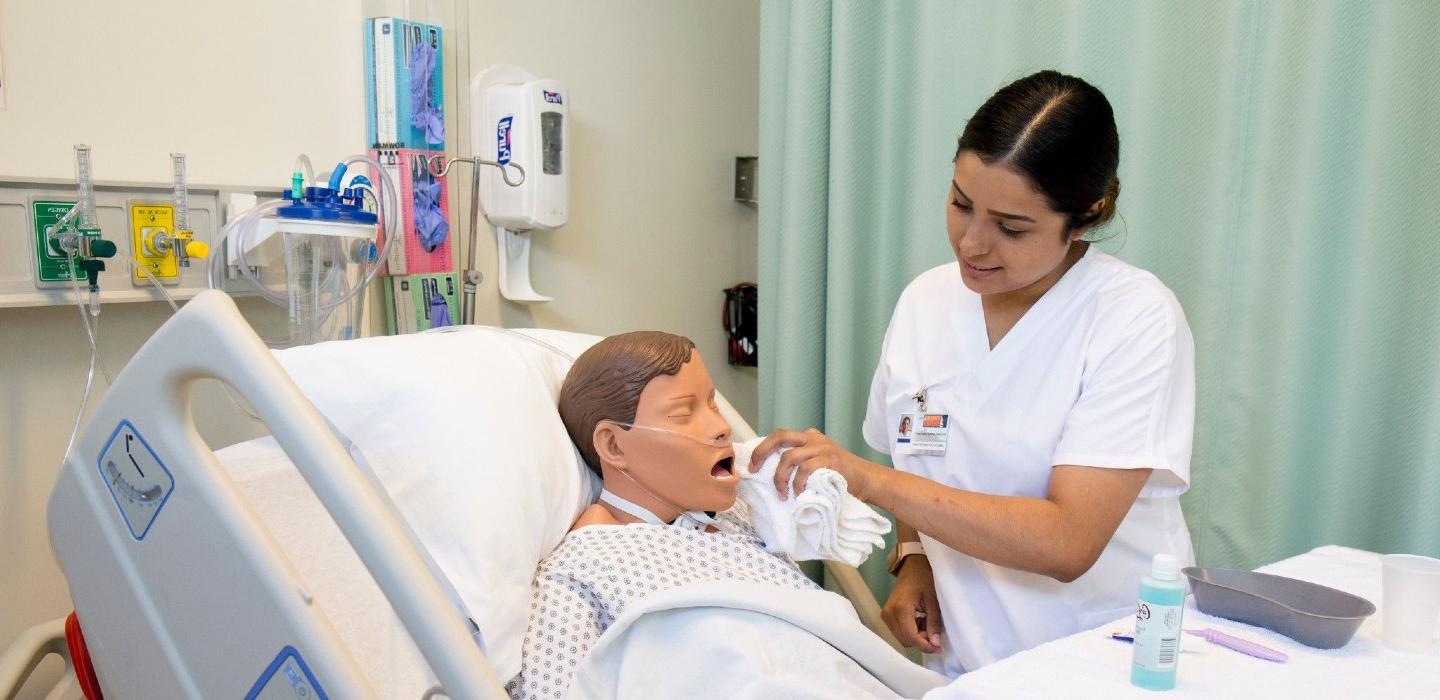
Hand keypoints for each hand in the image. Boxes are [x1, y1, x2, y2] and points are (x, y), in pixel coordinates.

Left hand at [749, 428, 877, 500]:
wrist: (869, 480)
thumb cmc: (841, 477)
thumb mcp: (818, 464)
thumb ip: (800, 463)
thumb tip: (770, 473)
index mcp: (809, 437)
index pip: (779, 436)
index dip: (762, 449)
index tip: (752, 466)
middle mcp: (813, 438)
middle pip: (779, 436)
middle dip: (761, 452)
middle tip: (754, 470)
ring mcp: (822, 447)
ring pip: (789, 457)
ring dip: (780, 478)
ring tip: (782, 494)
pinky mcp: (830, 460)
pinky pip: (804, 470)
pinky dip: (798, 484)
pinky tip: (799, 494)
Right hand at [882, 555, 943, 652]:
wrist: (911, 566)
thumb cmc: (924, 579)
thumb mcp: (933, 600)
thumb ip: (934, 623)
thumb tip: (935, 644)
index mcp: (900, 609)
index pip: (912, 637)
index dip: (925, 646)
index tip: (938, 647)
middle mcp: (889, 614)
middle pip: (905, 640)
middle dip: (921, 640)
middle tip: (934, 632)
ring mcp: (886, 615)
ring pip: (902, 638)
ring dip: (915, 636)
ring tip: (926, 624)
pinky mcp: (886, 615)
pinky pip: (898, 631)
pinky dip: (910, 631)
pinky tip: (919, 621)